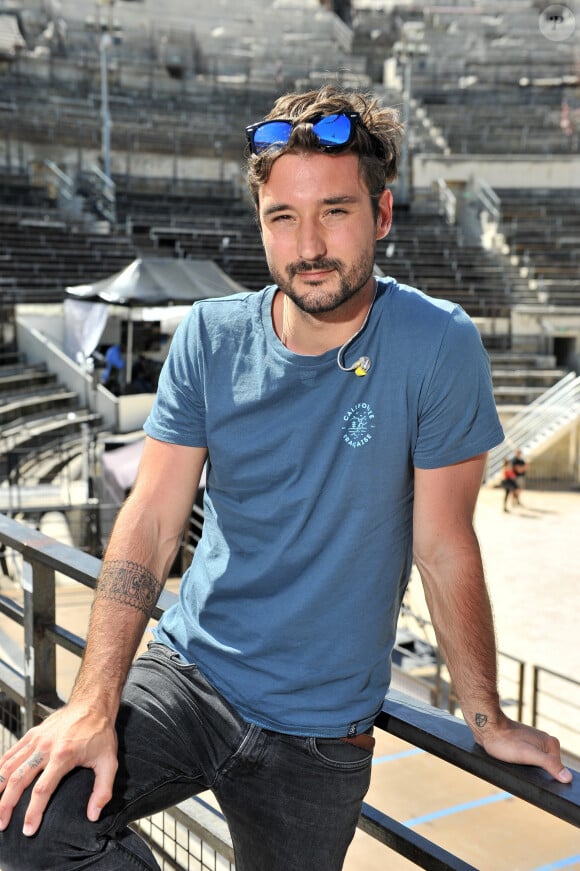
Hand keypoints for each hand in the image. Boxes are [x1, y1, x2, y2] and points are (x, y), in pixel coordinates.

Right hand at [0, 702, 117, 836]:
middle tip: (2, 824)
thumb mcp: (109, 762)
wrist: (93, 703)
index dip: (33, 812)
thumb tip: (93, 815)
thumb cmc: (100, 732)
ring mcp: (36, 739)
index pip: (41, 790)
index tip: (28, 829)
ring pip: (10, 766)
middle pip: (18, 780)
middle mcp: (45, 747)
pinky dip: (1, 767)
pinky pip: (12, 752)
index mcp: (63, 756)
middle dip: (6, 805)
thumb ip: (103, 790)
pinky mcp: (33, 733)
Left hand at [475, 715, 572, 782]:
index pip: (558, 770)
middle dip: (538, 775)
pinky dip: (523, 765)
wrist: (486, 727)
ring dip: (529, 770)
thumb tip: (568, 778)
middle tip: (524, 773)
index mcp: (551, 744)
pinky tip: (515, 765)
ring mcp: (534, 743)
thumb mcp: (528, 755)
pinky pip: (527, 760)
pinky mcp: (523, 745)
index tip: (537, 781)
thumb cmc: (505, 740)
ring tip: (518, 768)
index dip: (550, 780)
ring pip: (536, 765)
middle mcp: (545, 742)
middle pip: (548, 768)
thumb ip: (549, 764)